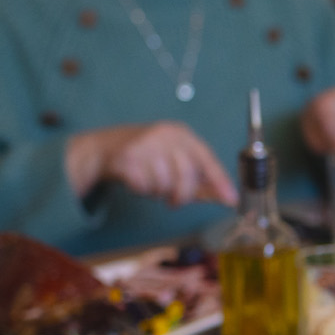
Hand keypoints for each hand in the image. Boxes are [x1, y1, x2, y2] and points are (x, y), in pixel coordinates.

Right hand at [65, 121, 236, 206]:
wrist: (104, 147)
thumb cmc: (147, 156)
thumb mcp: (175, 160)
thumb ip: (201, 180)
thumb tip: (227, 198)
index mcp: (181, 134)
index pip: (207, 159)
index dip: (220, 181)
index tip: (231, 200)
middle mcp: (164, 135)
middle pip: (186, 176)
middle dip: (182, 195)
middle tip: (174, 200)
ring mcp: (143, 145)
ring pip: (163, 184)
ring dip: (158, 192)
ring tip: (152, 184)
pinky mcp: (125, 158)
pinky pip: (143, 186)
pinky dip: (142, 190)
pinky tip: (137, 181)